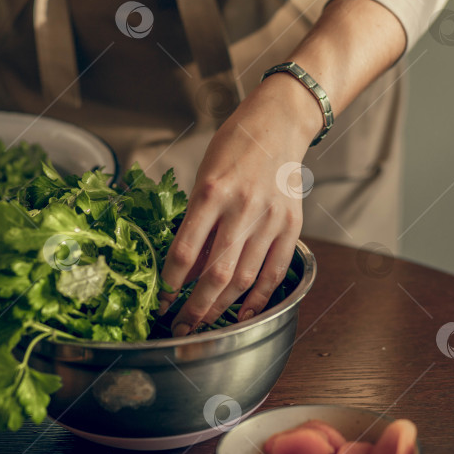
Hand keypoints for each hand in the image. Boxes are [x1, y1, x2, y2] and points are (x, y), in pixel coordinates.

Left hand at [159, 73, 319, 335]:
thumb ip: (196, 225)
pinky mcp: (292, 226)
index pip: (185, 251)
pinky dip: (259, 297)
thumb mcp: (203, 179)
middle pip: (216, 274)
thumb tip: (186, 272)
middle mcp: (243, 208)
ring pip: (244, 279)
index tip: (161, 301)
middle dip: (194, 308)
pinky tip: (244, 313)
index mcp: (212, 193)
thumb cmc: (233, 147)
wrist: (279, 125)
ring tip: (205, 325)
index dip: (170, 283)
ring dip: (222, 308)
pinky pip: (275, 271)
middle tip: (180, 329)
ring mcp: (271, 219)